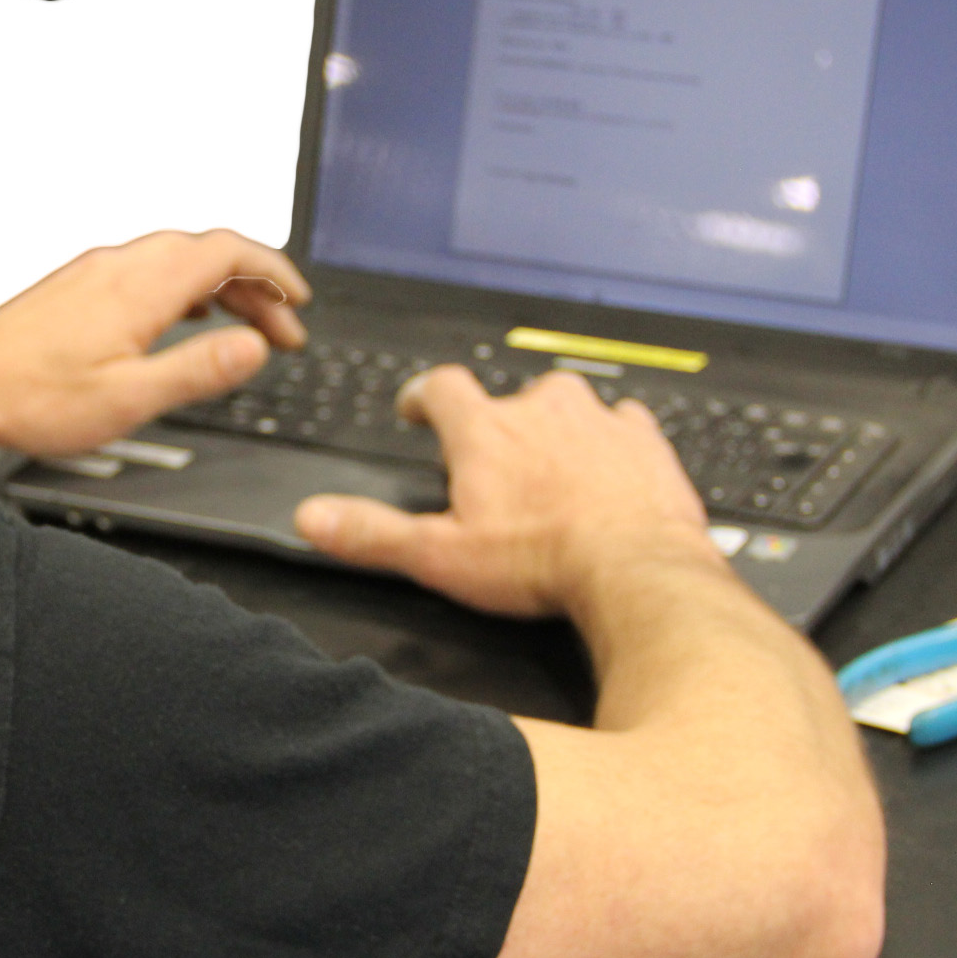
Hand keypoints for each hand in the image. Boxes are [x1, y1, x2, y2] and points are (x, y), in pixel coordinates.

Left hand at [0, 229, 308, 454]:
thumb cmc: (31, 397)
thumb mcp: (129, 399)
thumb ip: (197, 369)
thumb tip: (253, 348)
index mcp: (140, 285)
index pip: (229, 251)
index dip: (275, 272)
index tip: (299, 301)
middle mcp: (119, 265)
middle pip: (209, 252)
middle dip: (257, 286)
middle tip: (282, 331)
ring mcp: (96, 271)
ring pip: (178, 259)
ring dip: (223, 288)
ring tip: (245, 330)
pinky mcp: (79, 285)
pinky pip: (149, 269)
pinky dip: (186, 288)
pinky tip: (186, 318)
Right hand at [293, 367, 716, 617]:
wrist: (637, 570)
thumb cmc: (542, 562)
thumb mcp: (440, 556)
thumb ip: (372, 533)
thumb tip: (312, 518)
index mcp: (485, 430)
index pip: (440, 386)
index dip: (424, 397)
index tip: (420, 410)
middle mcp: (540, 408)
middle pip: (506, 400)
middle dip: (499, 429)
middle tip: (497, 473)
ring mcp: (597, 417)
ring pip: (566, 408)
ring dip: (556, 434)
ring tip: (553, 477)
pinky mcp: (644, 437)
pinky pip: (622, 424)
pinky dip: (611, 445)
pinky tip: (607, 476)